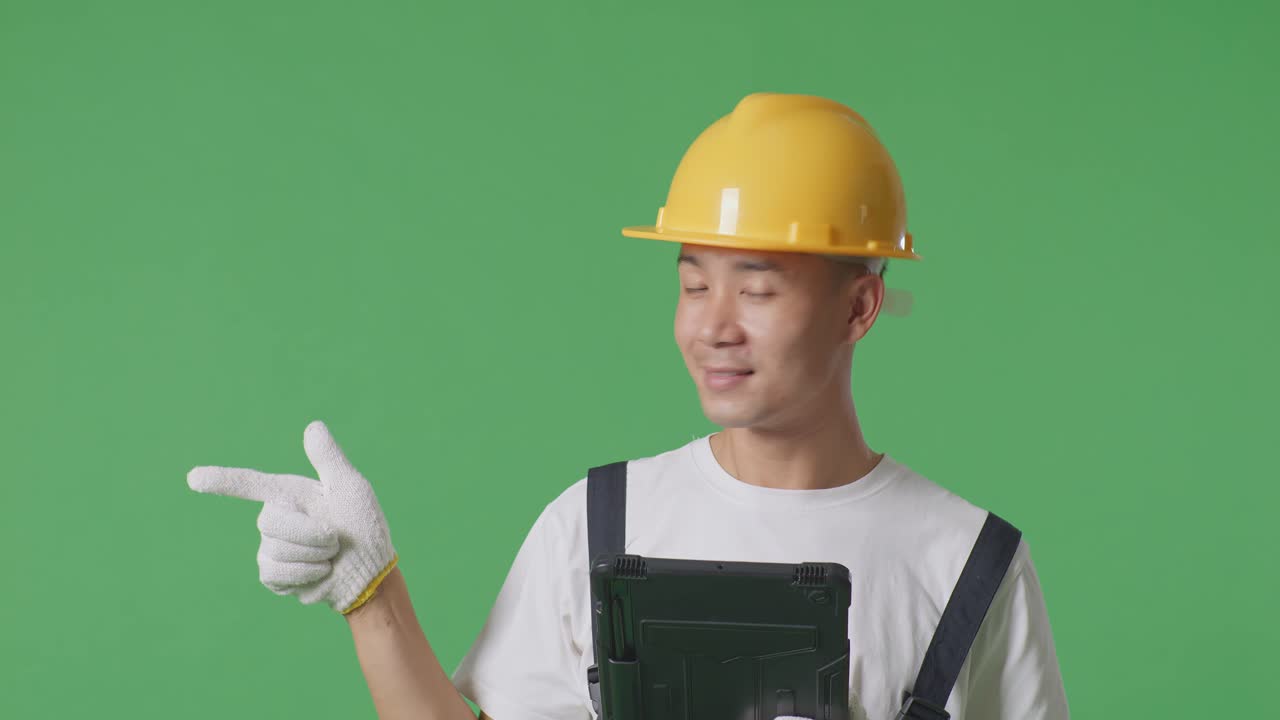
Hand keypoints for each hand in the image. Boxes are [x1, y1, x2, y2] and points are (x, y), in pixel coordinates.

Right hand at [187, 419, 397, 613]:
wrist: (369, 572)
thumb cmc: (363, 527)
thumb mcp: (351, 488)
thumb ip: (329, 460)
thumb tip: (313, 425)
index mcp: (289, 493)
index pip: (249, 483)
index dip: (221, 480)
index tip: (192, 478)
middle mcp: (275, 517)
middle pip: (270, 521)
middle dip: (310, 533)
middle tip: (335, 539)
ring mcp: (270, 547)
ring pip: (276, 550)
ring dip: (313, 556)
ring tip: (330, 556)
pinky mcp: (272, 574)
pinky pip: (275, 574)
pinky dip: (304, 575)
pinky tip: (318, 573)